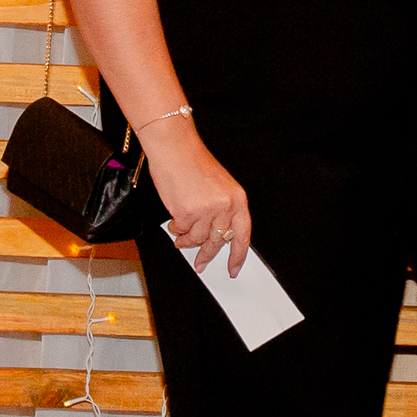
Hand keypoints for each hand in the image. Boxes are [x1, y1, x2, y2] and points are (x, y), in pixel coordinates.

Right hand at [143, 120, 250, 277]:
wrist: (175, 148)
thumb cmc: (193, 163)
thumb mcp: (219, 185)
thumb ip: (221, 209)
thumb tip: (216, 235)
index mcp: (237, 199)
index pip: (242, 234)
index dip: (239, 255)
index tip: (233, 268)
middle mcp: (225, 206)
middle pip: (218, 241)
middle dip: (207, 255)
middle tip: (200, 263)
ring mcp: (207, 210)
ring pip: (197, 238)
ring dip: (186, 240)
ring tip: (180, 237)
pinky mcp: (187, 212)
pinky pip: (181, 230)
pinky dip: (175, 229)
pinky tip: (174, 221)